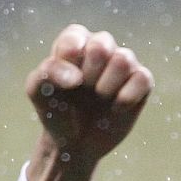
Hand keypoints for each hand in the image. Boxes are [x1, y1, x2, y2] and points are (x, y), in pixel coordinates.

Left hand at [22, 25, 153, 180]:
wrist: (73, 143)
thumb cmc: (56, 111)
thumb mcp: (38, 91)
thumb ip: (47, 72)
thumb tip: (77, 77)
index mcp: (75, 43)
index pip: (75, 36)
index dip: (68, 61)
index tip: (64, 82)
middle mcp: (102, 48)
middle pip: (102, 43)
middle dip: (88, 73)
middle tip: (82, 90)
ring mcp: (123, 65)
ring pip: (124, 59)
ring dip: (105, 86)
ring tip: (98, 98)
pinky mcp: (142, 83)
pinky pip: (142, 78)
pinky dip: (125, 98)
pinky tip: (115, 109)